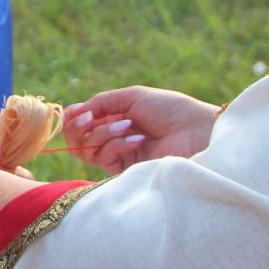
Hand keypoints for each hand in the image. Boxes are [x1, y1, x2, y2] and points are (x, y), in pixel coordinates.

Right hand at [61, 86, 219, 174]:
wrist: (196, 131)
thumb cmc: (169, 109)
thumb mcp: (132, 97)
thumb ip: (100, 103)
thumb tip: (71, 111)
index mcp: (116, 118)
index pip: (81, 122)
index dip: (73, 118)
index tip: (75, 112)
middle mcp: (114, 138)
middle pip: (77, 139)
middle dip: (78, 127)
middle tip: (89, 119)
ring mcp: (120, 156)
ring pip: (87, 149)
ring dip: (102, 134)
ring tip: (127, 126)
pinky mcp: (126, 171)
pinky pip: (104, 159)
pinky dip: (116, 145)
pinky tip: (138, 140)